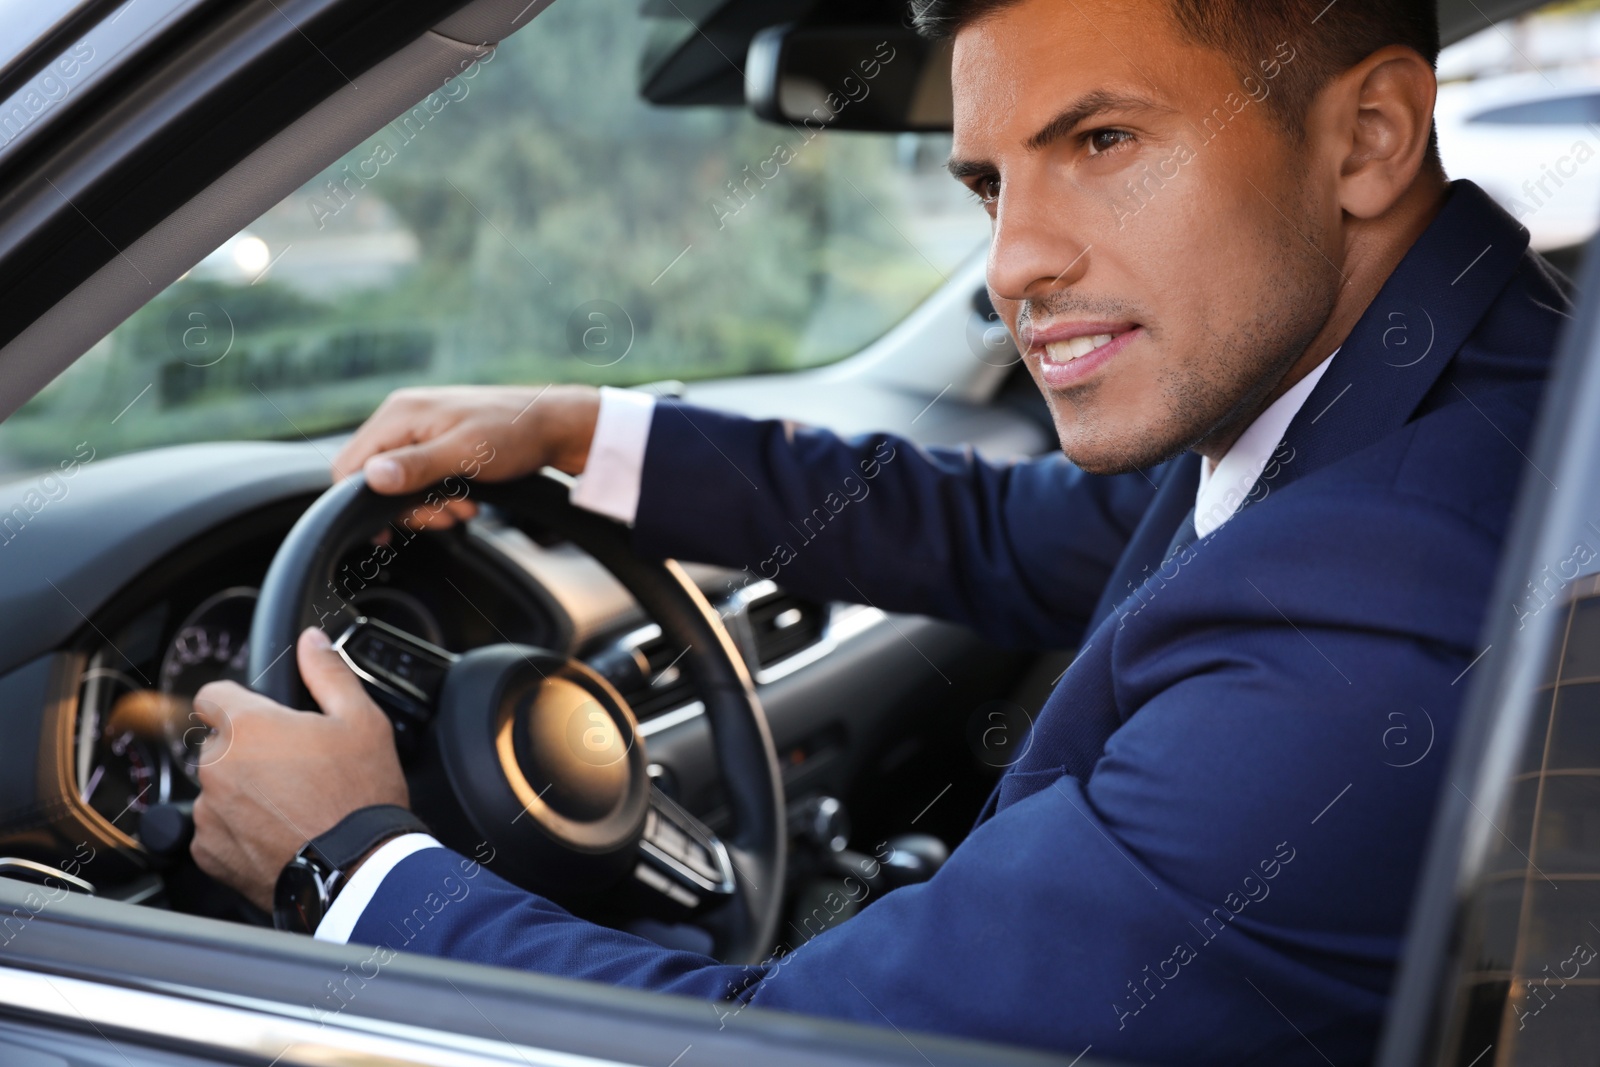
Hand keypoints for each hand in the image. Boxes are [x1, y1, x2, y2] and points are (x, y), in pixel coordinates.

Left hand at [189, 628, 407, 911]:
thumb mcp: (362, 720)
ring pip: (218, 788)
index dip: (239, 702)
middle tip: (295, 768)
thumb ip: (328, 672)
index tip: (263, 718)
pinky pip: (215, 830)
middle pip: (220, 745)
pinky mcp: (209, 852)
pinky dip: (238, 830)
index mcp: (247, 726)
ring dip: (242, 792)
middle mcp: (216, 766)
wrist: (357, 869)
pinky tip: (279, 833)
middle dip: (249, 751)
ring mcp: (209, 812)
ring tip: (291, 806)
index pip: (212, 695)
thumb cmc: (360, 794)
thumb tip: (313, 641)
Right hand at [331, 384, 601, 529]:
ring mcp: (420, 430)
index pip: (351, 464)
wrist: (554, 425)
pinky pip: (421, 478)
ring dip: (429, 505)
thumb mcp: (465, 453)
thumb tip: (372, 478)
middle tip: (444, 516)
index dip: (361, 500)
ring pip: (400, 483)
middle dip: (408, 506)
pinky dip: (440, 496)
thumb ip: (417, 466)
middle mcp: (404, 418)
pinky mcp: (437, 442)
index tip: (385, 530)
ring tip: (463, 508)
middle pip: (375, 478)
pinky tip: (467, 500)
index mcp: (401, 414)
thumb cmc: (515, 432)